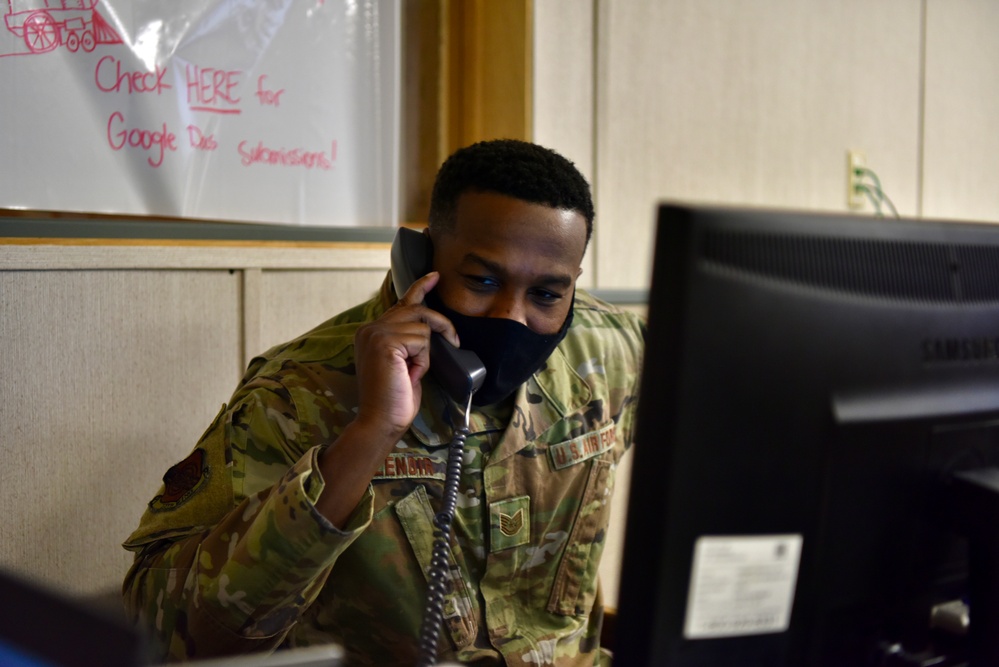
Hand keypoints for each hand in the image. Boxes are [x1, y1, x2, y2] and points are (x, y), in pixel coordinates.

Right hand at [316, 272, 457, 526]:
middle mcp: (370, 328)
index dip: (420, 287)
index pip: (402, 304)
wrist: (381, 420)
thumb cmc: (395, 398)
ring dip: (426, 353)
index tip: (435, 276)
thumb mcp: (405, 363)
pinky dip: (423, 359)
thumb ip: (410, 341)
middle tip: (455, 341)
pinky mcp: (385, 342)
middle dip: (440, 325)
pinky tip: (411, 374)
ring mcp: (376, 333)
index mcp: (372, 332)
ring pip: (422, 327)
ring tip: (413, 372)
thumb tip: (431, 327)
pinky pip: (421, 340)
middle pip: (417, 309)